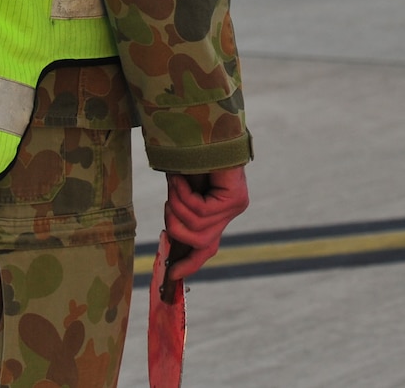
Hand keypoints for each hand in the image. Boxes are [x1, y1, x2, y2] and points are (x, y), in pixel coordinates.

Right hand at [162, 166, 248, 282]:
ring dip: (177, 206)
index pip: (208, 247)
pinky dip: (184, 196)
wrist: (201, 128)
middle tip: (168, 202)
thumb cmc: (187, 155)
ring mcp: (236, 205)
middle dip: (176, 226)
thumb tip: (170, 240)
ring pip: (198, 226)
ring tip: (174, 185)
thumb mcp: (180, 190)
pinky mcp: (236, 198)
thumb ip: (180, 211)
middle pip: (201, 242)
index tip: (172, 275)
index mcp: (218, 212)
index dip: (191, 263)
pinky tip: (181, 179)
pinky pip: (202, 211)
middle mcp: (231, 211)